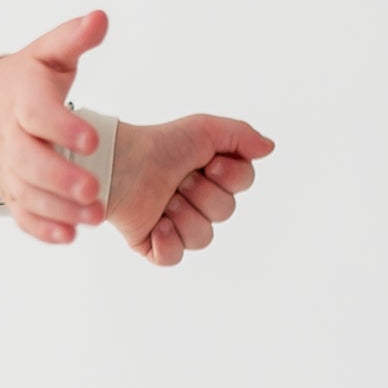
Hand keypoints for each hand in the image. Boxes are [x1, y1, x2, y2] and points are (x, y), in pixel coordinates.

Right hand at [0, 9, 112, 242]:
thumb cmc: (25, 80)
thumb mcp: (46, 53)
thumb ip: (73, 38)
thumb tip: (101, 19)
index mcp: (23, 99)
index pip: (37, 113)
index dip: (62, 127)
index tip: (92, 139)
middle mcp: (11, 136)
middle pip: (28, 161)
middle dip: (60, 179)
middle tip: (94, 191)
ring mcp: (7, 167)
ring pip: (26, 192)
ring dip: (58, 208)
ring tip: (95, 217)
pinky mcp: (9, 189)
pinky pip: (20, 212)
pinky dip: (41, 228)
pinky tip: (68, 236)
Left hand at [105, 113, 275, 265]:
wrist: (118, 161)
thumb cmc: (158, 143)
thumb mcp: (204, 129)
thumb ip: (241, 136)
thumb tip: (269, 148)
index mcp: (210, 175)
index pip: (242, 184)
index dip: (230, 176)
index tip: (208, 162)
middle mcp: (195, 200)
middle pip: (225, 211)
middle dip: (204, 193)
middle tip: (180, 180)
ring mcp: (174, 224)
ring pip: (203, 237)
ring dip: (186, 215)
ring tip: (166, 200)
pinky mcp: (152, 243)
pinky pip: (172, 258)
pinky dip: (168, 243)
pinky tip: (158, 224)